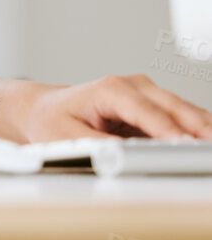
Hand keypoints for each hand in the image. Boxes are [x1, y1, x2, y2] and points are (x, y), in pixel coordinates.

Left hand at [17, 74, 211, 140]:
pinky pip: (177, 116)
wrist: (43, 110)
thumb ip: (96, 145)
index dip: (166, 128)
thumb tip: (124, 154)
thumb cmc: (51, 120)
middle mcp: (131, 86)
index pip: (145, 111)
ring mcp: (144, 92)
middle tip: (210, 146)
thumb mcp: (65, 137)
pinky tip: (205, 140)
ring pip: (181, 109)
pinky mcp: (150, 104)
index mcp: (109, 89)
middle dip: (196, 126)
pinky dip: (193, 128)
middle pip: (172, 106)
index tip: (183, 144)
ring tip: (210, 146)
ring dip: (200, 126)